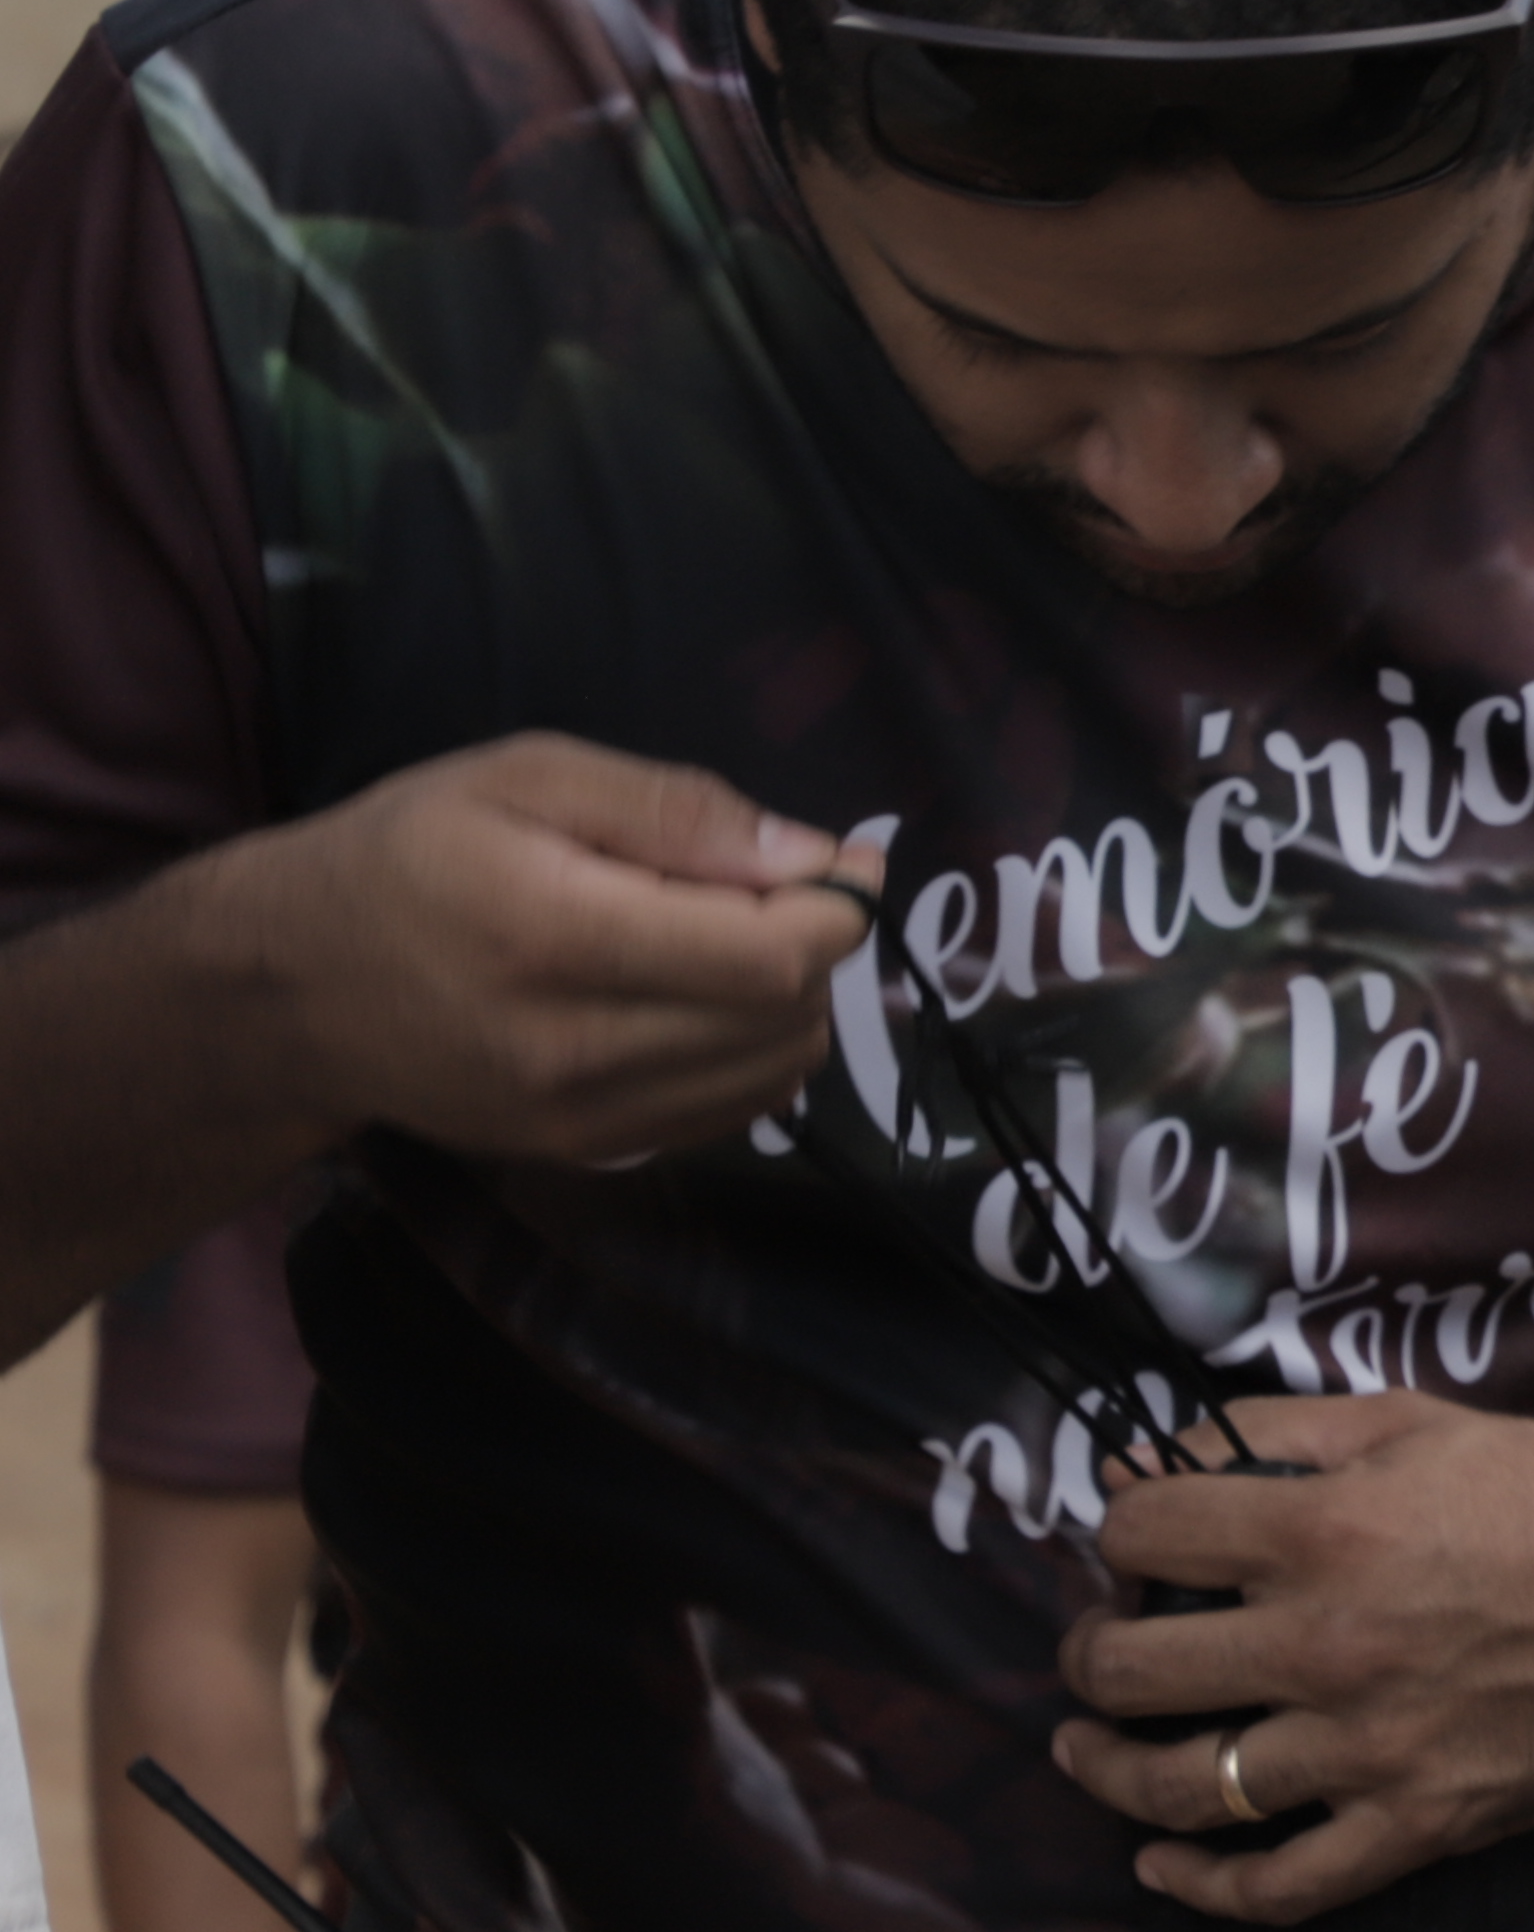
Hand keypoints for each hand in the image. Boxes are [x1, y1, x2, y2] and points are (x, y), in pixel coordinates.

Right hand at [225, 735, 862, 1166]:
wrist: (287, 988)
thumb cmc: (405, 855)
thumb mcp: (524, 778)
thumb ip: (674, 811)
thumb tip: (808, 855)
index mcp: (557, 938)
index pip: (768, 956)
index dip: (838, 909)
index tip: (848, 862)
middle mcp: (572, 1049)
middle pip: (782, 1017)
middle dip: (817, 948)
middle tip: (780, 892)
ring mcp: (577, 1118)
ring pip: (771, 1073)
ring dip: (794, 1004)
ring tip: (735, 940)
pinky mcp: (581, 1153)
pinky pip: (726, 1114)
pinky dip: (753, 1054)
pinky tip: (708, 999)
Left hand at [1052, 1396, 1533, 1923]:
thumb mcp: (1422, 1424)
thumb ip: (1279, 1433)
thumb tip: (1151, 1468)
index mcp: (1326, 1528)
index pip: (1143, 1534)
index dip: (1121, 1530)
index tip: (1138, 1543)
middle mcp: (1328, 1644)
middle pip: (1127, 1671)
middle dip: (1088, 1653)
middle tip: (1099, 1645)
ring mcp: (1369, 1750)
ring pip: (1178, 1789)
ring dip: (1106, 1769)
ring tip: (1087, 1748)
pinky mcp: (1419, 1826)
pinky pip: (1280, 1887)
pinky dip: (1202, 1889)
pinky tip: (1162, 1869)